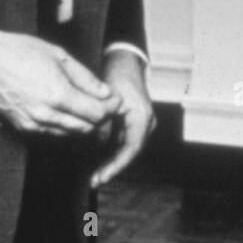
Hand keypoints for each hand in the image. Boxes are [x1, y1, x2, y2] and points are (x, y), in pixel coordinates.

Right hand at [0, 20, 120, 136]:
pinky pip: (53, 132)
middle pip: (86, 127)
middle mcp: (45, 114)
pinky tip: (67, 110)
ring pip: (70, 133)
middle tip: (107, 104)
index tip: (116, 100)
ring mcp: (32, 123)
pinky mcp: (23, 126)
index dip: (111, 108)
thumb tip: (106, 93)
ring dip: (84, 123)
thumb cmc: (20, 51)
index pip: (96, 113)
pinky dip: (65, 125)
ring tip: (90, 106)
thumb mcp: (59, 56)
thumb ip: (85, 78)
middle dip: (101, 117)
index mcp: (57, 94)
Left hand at [89, 49, 156, 187]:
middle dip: (113, 167)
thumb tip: (98, 141)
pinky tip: (101, 162)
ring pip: (127, 148)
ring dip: (113, 161)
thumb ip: (103, 121)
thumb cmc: (118, 75)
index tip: (102, 176)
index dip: (116, 165)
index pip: (131, 148)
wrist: (126, 61)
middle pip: (130, 151)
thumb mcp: (108, 98)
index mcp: (142, 117)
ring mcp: (142, 123)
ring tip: (97, 175)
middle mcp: (146, 122)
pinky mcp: (135, 123)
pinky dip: (113, 152)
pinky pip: (125, 141)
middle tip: (95, 180)